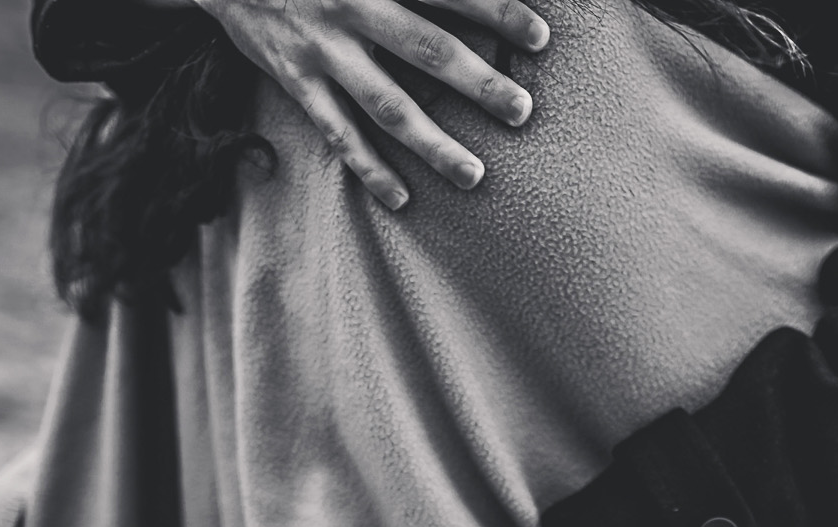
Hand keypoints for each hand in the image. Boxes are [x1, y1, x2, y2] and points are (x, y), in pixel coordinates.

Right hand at [184, 0, 550, 209]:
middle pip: (428, 50)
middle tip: (521, 112)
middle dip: (479, 83)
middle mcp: (353, 9)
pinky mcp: (296, 81)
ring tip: (473, 176)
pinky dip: (368, 168)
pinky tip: (401, 198)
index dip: (498, 12)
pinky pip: (337, 132)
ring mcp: (323, 51)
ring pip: (387, 105)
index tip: (541, 38)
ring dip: (432, 144)